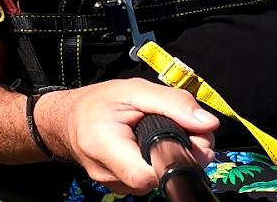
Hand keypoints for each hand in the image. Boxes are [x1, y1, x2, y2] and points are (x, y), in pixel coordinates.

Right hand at [36, 79, 216, 194]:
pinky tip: (157, 143)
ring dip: (172, 156)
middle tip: (191, 129)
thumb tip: (207, 123)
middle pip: (158, 177)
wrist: (69, 120)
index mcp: (105, 146)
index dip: (176, 157)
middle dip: (183, 154)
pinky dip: (160, 161)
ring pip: (156, 179)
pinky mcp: (122, 187)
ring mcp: (114, 185)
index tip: (193, 138)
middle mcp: (108, 174)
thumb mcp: (134, 90)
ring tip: (170, 131)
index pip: (147, 172)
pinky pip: (149, 179)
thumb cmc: (97, 103)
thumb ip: (172, 103)